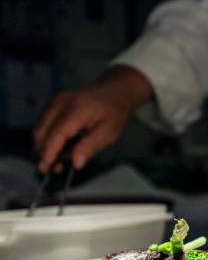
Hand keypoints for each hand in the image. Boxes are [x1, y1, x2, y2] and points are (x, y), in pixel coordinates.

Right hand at [33, 66, 153, 172]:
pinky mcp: (53, 102)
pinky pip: (44, 123)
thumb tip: (76, 163)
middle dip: (45, 152)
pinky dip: (49, 137)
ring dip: (45, 146)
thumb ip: (90, 147)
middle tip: (56, 169)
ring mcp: (55, 101)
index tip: (46, 168)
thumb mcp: (109, 133)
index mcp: (76, 109)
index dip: (49, 153)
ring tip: (61, 160)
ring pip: (40, 128)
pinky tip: (63, 147)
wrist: (116, 90)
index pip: (55, 134)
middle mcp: (61, 102)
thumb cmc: (115, 111)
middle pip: (42, 131)